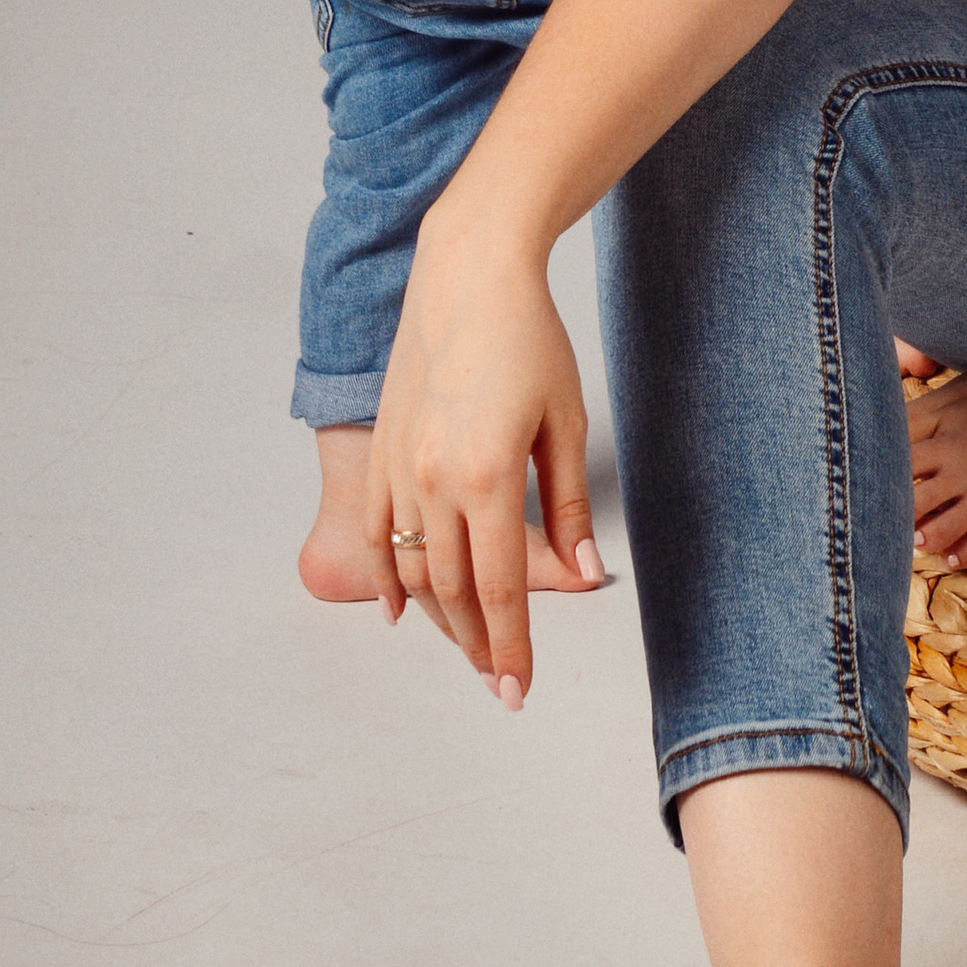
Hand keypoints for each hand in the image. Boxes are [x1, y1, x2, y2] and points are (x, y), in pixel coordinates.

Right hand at [364, 206, 594, 701]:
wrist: (467, 276)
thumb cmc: (530, 341)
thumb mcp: (567, 421)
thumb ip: (569, 504)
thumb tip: (586, 574)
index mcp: (489, 476)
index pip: (503, 587)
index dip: (511, 646)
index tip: (517, 691)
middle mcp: (435, 480)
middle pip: (456, 589)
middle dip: (479, 644)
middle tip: (498, 683)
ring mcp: (402, 467)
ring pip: (415, 569)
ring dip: (441, 617)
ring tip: (468, 648)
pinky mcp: (385, 451)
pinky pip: (380, 533)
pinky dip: (388, 577)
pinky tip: (398, 610)